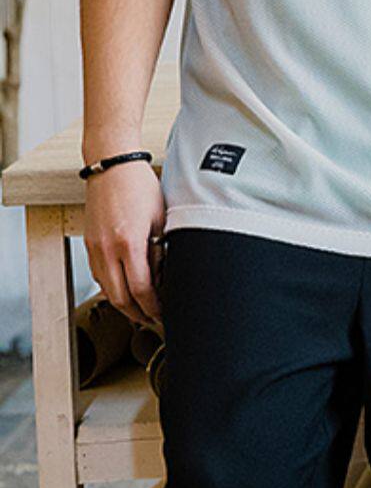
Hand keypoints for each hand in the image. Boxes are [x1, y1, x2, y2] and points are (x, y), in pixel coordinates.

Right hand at [84, 161, 165, 328]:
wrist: (110, 167)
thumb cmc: (140, 187)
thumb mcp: (161, 219)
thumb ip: (160, 251)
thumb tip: (163, 278)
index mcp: (130, 244)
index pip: (141, 291)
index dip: (154, 308)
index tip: (164, 314)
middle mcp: (108, 250)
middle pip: (121, 298)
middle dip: (138, 315)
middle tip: (154, 321)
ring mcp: (95, 248)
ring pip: (107, 290)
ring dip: (124, 304)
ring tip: (141, 311)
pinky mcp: (89, 244)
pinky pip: (98, 276)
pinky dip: (112, 288)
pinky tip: (125, 290)